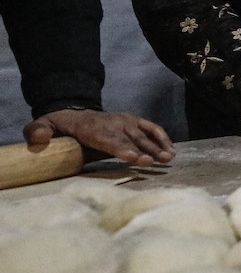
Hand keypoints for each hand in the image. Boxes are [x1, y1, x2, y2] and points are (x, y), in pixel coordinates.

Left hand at [24, 110, 174, 165]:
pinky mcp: (133, 121)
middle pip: (131, 139)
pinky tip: (170, 149)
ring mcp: (125, 121)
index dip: (123, 149)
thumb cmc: (61, 126)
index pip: (110, 140)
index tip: (135, 158)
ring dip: (157, 146)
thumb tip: (39, 138)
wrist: (75, 111)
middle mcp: (113, 124)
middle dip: (146, 150)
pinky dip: (161, 136)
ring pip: (143, 135)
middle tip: (158, 160)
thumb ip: (38, 131)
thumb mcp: (43, 125)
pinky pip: (150, 127)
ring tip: (169, 158)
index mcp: (92, 128)